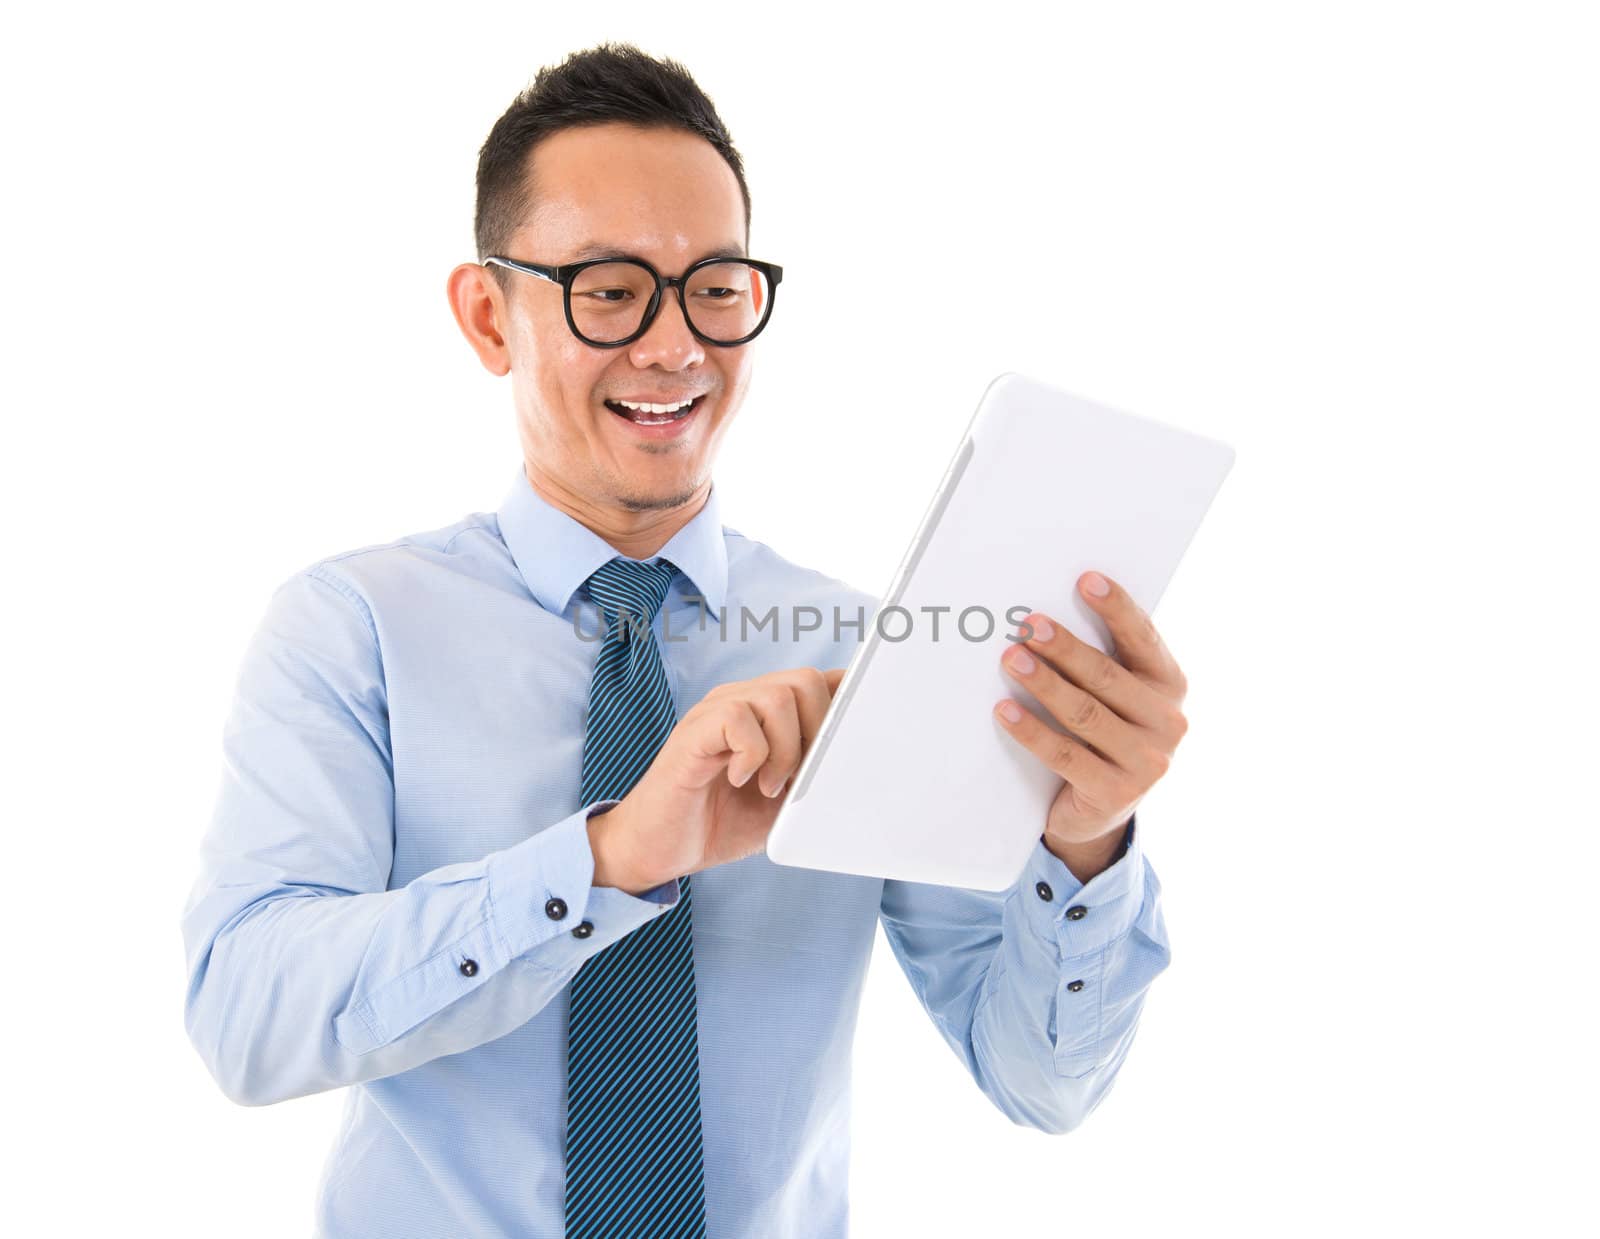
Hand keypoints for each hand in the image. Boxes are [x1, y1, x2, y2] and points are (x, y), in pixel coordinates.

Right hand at [590, 666, 846, 890]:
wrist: (661, 848)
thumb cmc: (721, 822)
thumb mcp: (785, 799)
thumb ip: (815, 770)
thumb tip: (853, 755)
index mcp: (767, 713)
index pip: (819, 680)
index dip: (846, 699)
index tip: (857, 735)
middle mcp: (742, 701)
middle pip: (805, 680)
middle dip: (817, 732)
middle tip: (797, 777)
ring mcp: (715, 711)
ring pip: (778, 695)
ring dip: (785, 749)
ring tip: (769, 786)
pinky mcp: (693, 732)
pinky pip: (739, 718)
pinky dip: (752, 755)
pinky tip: (739, 779)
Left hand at [992, 571, 1188, 873]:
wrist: (1101, 813)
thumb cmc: (1103, 736)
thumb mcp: (1116, 699)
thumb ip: (1104, 662)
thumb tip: (1050, 616)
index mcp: (1170, 686)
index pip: (1143, 640)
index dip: (1116, 608)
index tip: (1086, 580)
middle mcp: (1168, 723)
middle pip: (1107, 676)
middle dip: (1066, 648)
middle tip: (1030, 624)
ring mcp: (1146, 762)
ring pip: (1085, 714)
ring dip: (1044, 683)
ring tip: (1010, 658)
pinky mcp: (1116, 794)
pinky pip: (1065, 755)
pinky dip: (1032, 730)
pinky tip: (1004, 711)